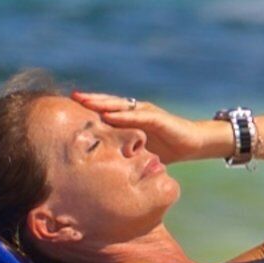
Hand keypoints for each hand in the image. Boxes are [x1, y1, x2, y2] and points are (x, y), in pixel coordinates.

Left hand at [71, 91, 226, 165]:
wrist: (193, 144)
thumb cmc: (166, 148)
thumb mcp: (139, 149)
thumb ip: (124, 150)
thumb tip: (103, 166)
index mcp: (131, 118)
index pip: (107, 110)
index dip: (90, 107)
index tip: (70, 105)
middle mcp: (137, 111)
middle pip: (110, 103)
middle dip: (91, 100)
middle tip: (72, 97)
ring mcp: (147, 112)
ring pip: (120, 106)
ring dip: (102, 103)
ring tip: (85, 101)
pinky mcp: (157, 118)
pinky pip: (137, 115)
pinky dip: (122, 115)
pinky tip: (109, 114)